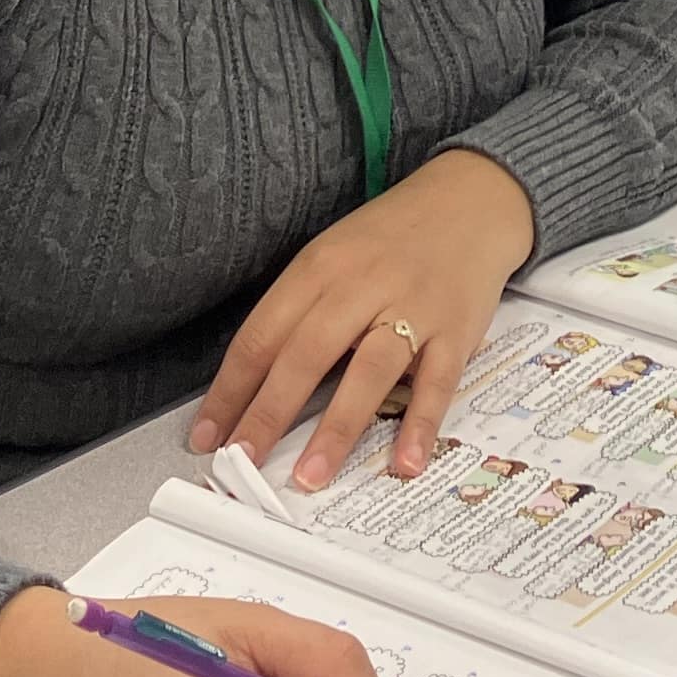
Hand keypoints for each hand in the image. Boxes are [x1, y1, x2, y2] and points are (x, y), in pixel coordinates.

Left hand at [193, 148, 535, 491]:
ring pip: (368, 371)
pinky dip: (421, 425)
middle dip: (268, 414)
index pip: (262, 334)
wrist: (470, 200)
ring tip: (310, 475)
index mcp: (320, 267)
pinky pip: (437, 382)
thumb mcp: (333, 254)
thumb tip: (257, 384)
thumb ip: (301, 311)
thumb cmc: (391, 238)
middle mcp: (362, 286)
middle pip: (306, 354)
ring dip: (337, 428)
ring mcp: (412, 308)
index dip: (230, 389)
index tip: (207, 435)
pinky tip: (404, 462)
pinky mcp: (456, 330)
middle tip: (243, 462)